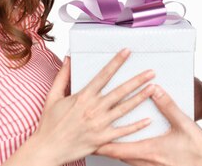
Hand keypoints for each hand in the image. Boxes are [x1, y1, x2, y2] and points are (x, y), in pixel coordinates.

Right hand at [6, 49, 155, 165]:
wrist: (47, 149)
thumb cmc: (49, 124)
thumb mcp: (53, 96)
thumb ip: (62, 76)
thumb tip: (68, 59)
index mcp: (83, 97)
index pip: (104, 75)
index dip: (117, 62)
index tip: (127, 52)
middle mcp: (94, 109)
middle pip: (120, 91)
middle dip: (137, 80)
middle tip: (150, 72)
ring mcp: (99, 124)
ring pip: (125, 108)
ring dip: (140, 98)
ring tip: (153, 89)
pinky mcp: (102, 139)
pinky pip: (123, 132)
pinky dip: (136, 126)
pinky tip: (148, 120)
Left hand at [97, 85, 201, 165]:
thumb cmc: (199, 152)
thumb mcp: (184, 124)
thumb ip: (168, 106)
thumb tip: (155, 90)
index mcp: (148, 151)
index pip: (115, 148)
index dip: (99, 142)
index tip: (88, 136)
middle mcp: (145, 162)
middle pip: (116, 155)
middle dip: (102, 145)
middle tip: (91, 135)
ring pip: (125, 160)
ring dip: (115, 149)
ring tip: (105, 139)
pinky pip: (136, 163)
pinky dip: (128, 154)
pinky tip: (131, 147)